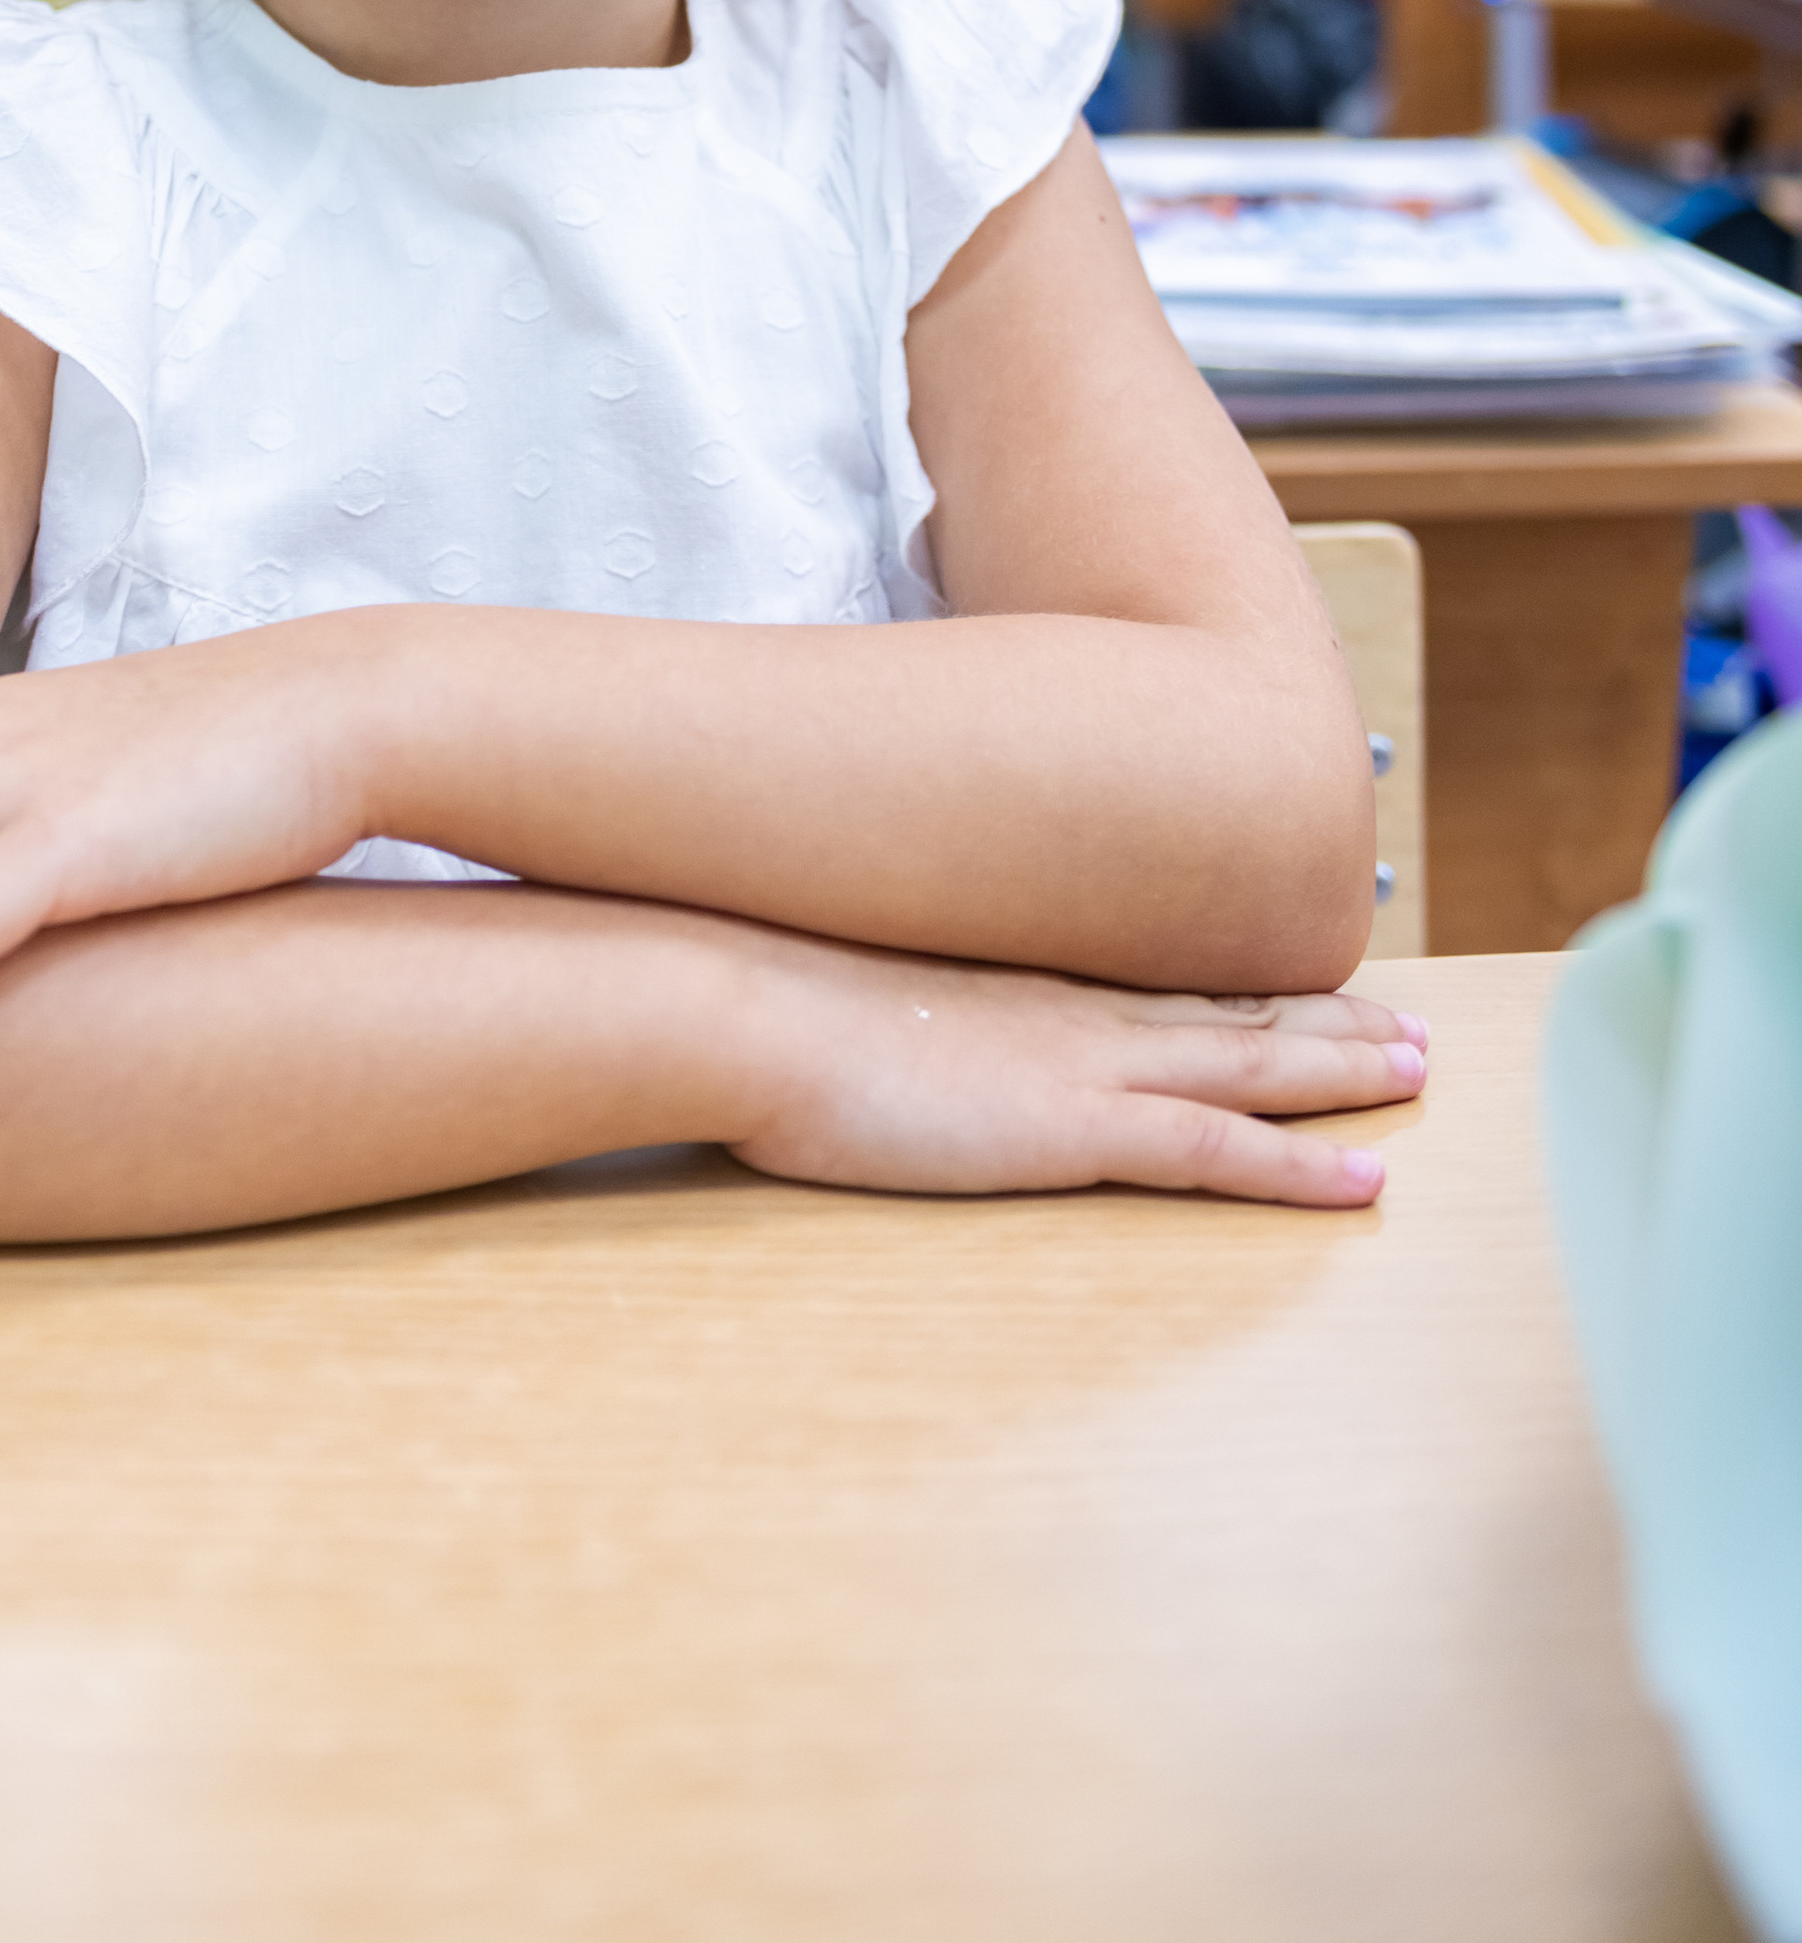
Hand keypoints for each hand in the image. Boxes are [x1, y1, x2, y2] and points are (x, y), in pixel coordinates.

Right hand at [730, 951, 1427, 1208]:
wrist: (741, 1001)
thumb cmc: (763, 1000)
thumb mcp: (840, 998)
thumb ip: (883, 1012)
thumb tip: (863, 1023)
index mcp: (1024, 987)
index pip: (1165, 984)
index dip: (1250, 986)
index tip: (1315, 982)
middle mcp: (1075, 1014)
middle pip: (1233, 1012)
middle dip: (1330, 1021)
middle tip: (1413, 1026)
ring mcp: (1084, 1067)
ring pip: (1252, 1067)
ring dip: (1345, 1074)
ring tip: (1422, 1074)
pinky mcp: (1074, 1130)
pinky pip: (1218, 1151)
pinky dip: (1299, 1165)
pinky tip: (1364, 1180)